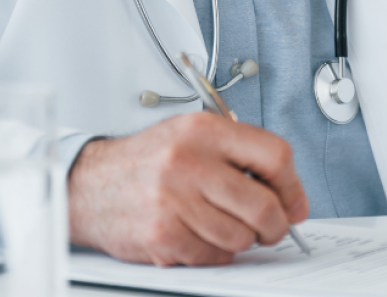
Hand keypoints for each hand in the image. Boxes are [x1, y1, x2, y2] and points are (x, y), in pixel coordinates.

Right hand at [67, 112, 308, 265]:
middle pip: (263, 204)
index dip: (293, 185)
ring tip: (223, 224)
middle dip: (276, 224)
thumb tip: (287, 191)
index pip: (273, 155)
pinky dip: (215, 252)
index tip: (295, 201)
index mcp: (204, 130)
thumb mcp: (192, 134)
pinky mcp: (163, 235)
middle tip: (272, 226)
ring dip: (242, 239)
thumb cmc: (147, 159)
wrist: (91, 183)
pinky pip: (214, 256)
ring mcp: (175, 200)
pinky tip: (199, 234)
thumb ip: (237, 152)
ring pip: (241, 236)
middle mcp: (190, 161)